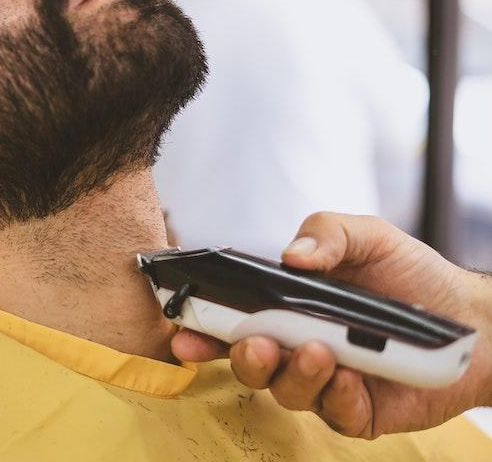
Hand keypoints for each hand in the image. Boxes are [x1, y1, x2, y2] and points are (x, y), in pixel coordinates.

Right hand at [171, 212, 491, 438]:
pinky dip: (335, 395)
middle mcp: (296, 346)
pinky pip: (332, 413)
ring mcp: (324, 382)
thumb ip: (326, 232)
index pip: (233, 320)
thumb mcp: (368, 236)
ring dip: (294, 374)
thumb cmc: (412, 275)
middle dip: (243, 357)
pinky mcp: (355, 412)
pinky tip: (351, 376)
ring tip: (319, 351)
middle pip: (249, 363)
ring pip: (286, 391)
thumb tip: (292, 254)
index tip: (183, 332)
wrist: (472, 319)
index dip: (203, 329)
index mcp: (287, 307)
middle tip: (257, 344)